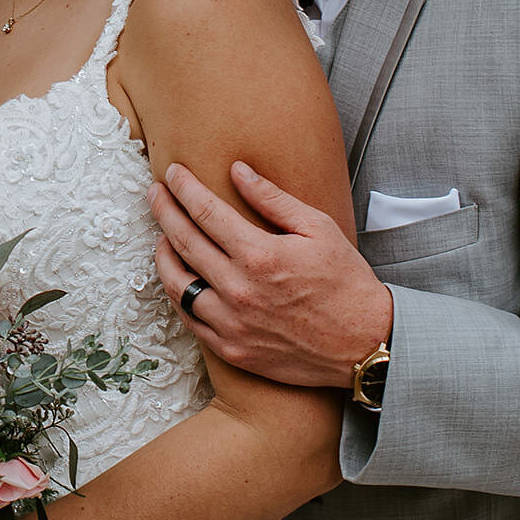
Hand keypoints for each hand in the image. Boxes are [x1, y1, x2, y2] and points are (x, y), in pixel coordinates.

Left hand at [148, 161, 392, 386]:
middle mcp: (240, 289)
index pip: (206, 211)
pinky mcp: (233, 349)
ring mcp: (232, 323)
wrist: (365, 344)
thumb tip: (238, 170)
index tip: (172, 172)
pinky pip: (190, 319)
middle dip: (163, 211)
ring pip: (177, 284)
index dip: (184, 188)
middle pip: (184, 241)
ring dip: (163, 255)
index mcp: (260, 255)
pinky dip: (178, 294)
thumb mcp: (318, 228)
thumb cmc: (346, 282)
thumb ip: (273, 199)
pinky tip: (178, 278)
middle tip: (154, 193)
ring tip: (161, 236)